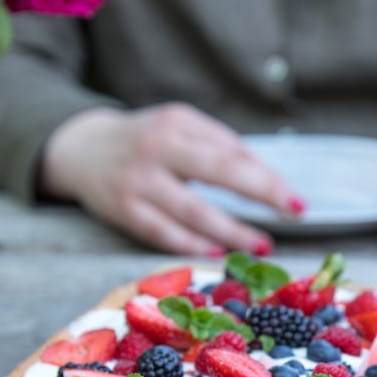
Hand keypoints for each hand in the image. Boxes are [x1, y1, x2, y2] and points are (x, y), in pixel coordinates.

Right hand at [42, 103, 303, 254]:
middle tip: (293, 215)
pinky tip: (217, 251)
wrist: (80, 149)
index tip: (297, 200)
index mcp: (177, 124)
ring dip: (231, 231)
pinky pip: (163, 233)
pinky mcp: (124, 211)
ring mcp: (138, 183)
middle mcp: (157, 150)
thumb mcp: (179, 128)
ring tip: (260, 244)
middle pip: (218, 173)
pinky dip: (191, 244)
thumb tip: (266, 178)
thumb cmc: (143, 140)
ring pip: (192, 211)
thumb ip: (218, 146)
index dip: (267, 177)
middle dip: (261, 195)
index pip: (232, 151)